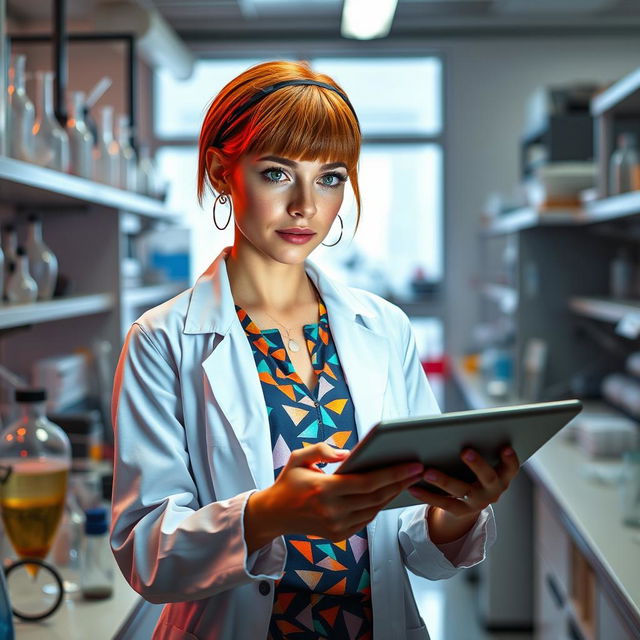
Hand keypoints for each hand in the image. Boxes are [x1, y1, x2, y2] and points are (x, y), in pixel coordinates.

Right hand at [246, 443, 423, 546]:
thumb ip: (322, 450)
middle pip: (376, 497)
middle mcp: (332, 511)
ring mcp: (336, 527)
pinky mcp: (338, 535)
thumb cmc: (289, 481)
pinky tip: (389, 492)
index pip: (367, 482)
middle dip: (401, 482)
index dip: (393, 473)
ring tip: (408, 479)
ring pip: (374, 509)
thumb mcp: (299, 458)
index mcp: (324, 489)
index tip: (413, 465)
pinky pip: (365, 519)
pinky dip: (378, 506)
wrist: (274, 515)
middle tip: (420, 470)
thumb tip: (349, 454)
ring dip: (392, 494)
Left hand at [408, 446, 520, 518]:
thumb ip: (478, 447)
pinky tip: (413, 487)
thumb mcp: (481, 461)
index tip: (505, 447)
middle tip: (465, 451)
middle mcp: (493, 491)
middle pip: (488, 478)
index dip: (510, 459)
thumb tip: (459, 427)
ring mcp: (477, 503)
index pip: (511, 468)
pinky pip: (443, 504)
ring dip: (444, 480)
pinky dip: (427, 495)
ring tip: (427, 471)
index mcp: (502, 476)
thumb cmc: (474, 470)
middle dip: (477, 464)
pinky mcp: (460, 512)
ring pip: (461, 490)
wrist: (470, 501)